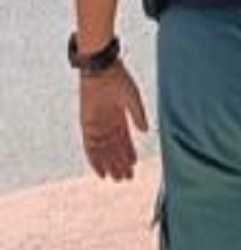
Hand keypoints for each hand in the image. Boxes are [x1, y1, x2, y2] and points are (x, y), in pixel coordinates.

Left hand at [79, 60, 147, 180]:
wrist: (101, 70)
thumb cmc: (119, 80)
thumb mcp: (133, 98)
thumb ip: (138, 115)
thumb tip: (145, 131)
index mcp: (120, 117)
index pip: (124, 140)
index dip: (129, 153)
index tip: (134, 166)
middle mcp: (108, 124)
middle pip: (114, 149)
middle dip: (120, 163)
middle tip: (126, 178)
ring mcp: (97, 126)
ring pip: (103, 151)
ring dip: (110, 164)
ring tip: (116, 178)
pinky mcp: (86, 126)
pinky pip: (90, 148)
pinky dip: (95, 160)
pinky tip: (101, 171)